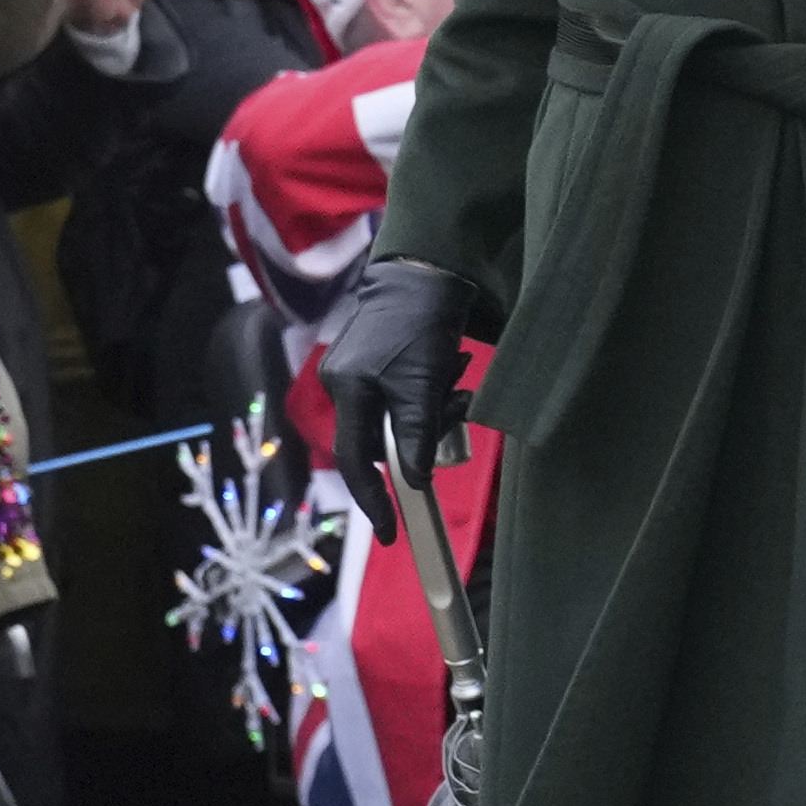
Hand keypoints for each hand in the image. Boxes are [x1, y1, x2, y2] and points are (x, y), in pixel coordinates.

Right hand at [318, 257, 481, 490]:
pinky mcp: (382, 364)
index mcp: (348, 392)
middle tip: (457, 405)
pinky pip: (409, 396)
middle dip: (425, 432)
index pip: (356, 461)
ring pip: (403, 417)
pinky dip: (434, 392)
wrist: (427, 274)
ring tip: (458, 378)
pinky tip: (454, 368)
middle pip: (386, 438)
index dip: (373, 499)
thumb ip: (416, 433)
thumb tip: (413, 482)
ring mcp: (362, 374)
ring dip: (437, 407)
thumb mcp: (423, 384)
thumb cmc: (421, 325)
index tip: (391, 532)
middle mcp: (347, 385)